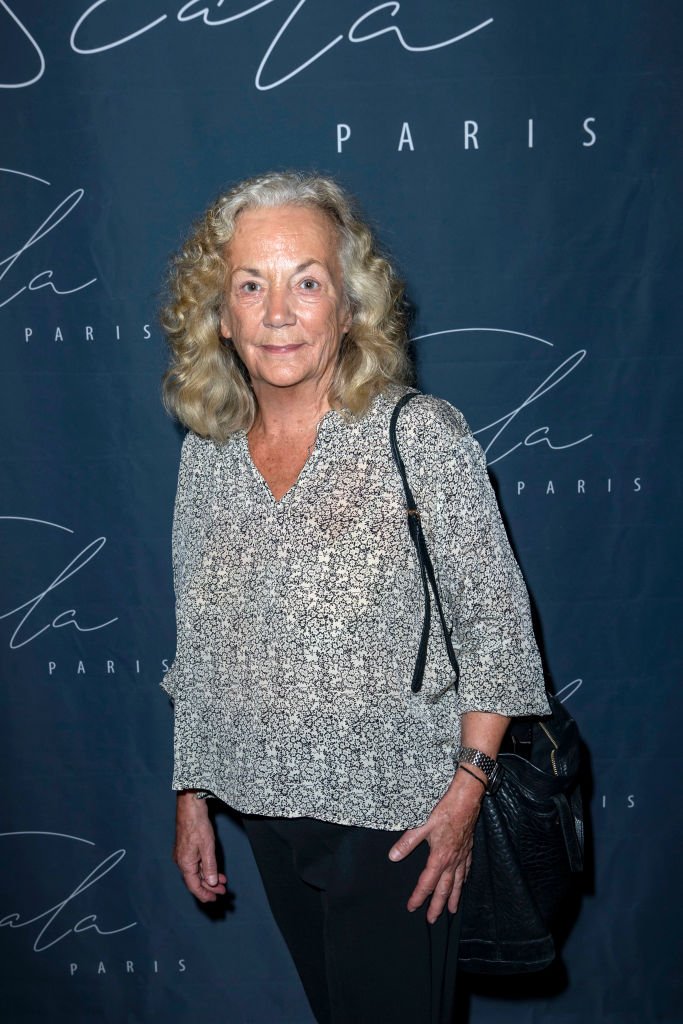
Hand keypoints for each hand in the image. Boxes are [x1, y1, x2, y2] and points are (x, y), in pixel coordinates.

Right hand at [173, 791, 226, 902]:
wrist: (190, 807)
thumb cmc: (197, 825)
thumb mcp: (207, 847)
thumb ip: (209, 866)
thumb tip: (211, 882)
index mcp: (185, 864)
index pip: (194, 886)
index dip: (204, 894)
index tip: (215, 899)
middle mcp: (182, 862)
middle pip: (196, 881)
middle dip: (210, 887)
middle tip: (223, 891)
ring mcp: (184, 855)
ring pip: (197, 872)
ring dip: (209, 878)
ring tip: (223, 882)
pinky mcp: (187, 849)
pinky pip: (196, 865)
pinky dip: (206, 869)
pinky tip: (214, 870)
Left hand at [388, 769, 483, 923]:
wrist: (466, 800)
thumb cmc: (444, 810)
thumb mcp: (421, 825)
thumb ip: (407, 842)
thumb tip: (393, 857)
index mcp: (439, 857)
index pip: (426, 883)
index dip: (418, 897)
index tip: (412, 907)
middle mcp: (452, 861)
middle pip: (443, 889)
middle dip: (437, 906)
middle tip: (432, 920)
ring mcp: (462, 856)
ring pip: (457, 883)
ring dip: (453, 898)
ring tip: (451, 911)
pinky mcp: (468, 849)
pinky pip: (466, 870)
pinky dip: (464, 880)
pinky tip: (463, 884)